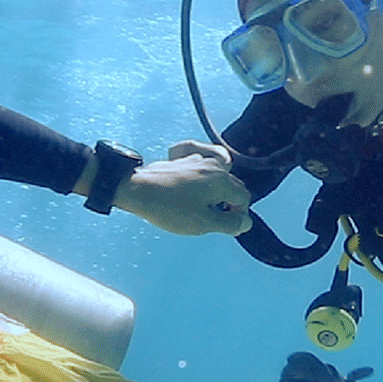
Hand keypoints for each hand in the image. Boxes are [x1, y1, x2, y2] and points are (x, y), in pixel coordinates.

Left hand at [115, 140, 252, 236]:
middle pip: (233, 184)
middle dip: (228, 202)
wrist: (136, 190)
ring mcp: (197, 158)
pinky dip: (203, 163)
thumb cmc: (169, 208)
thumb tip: (245, 222)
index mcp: (223, 181)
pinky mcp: (182, 157)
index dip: (238, 215)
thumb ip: (229, 224)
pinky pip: (200, 154)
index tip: (224, 226)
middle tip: (213, 219)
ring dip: (218, 186)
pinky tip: (197, 173)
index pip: (243, 198)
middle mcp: (214, 165)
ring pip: (220, 169)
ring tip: (207, 202)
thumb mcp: (203, 224)